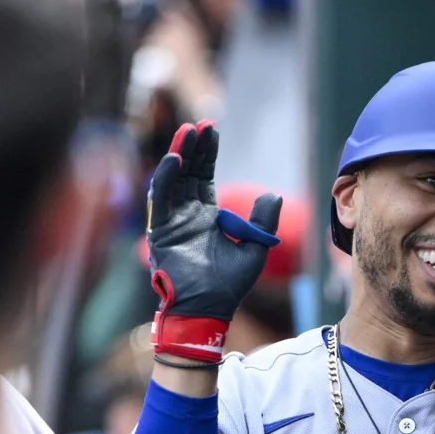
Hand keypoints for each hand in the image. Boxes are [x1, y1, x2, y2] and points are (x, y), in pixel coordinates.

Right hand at [147, 121, 281, 361]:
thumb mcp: (255, 248)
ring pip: (172, 180)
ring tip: (187, 132)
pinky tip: (175, 159)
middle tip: (201, 124)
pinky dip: (166, 178)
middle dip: (192, 147)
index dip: (206, 153)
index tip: (212, 129)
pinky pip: (160, 199)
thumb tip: (274, 194)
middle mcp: (186, 216)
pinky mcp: (161, 231)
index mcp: (206, 217)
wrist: (209, 309)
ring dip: (178, 155)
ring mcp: (171, 222)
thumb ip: (264, 221)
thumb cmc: (229, 286)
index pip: (202, 176)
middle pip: (186, 172)